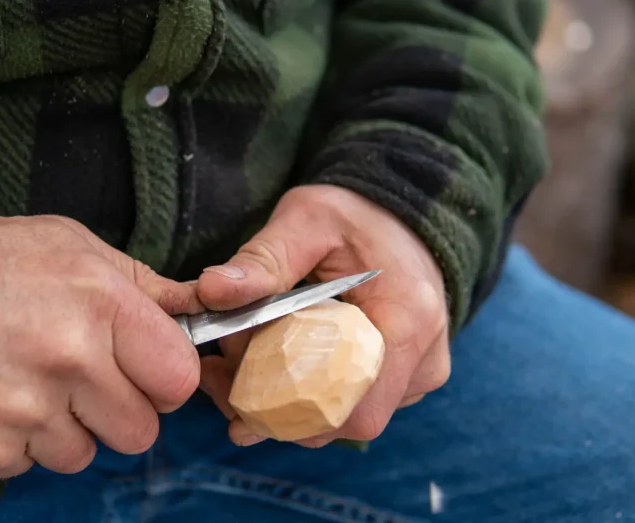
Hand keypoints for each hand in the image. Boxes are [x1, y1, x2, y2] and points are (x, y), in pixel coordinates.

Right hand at [0, 215, 202, 478]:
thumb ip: (141, 284)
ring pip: (82, 454)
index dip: (162, 378)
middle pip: (138, 431)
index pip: (178, 379)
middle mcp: (69, 362)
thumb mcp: (71, 246)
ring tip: (22, 381)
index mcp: (102, 305)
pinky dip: (13, 442)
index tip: (141, 370)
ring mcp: (24, 412)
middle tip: (77, 379)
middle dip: (114, 410)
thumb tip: (205, 304)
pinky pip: (27, 466)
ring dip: (61, 428)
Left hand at [197, 185, 449, 447]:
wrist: (401, 214)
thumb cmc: (355, 215)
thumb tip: (211, 291)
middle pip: (343, 420)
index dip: (289, 411)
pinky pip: (352, 404)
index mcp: (408, 321)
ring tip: (236, 368)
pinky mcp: (407, 379)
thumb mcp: (305, 221)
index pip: (353, 404)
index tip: (233, 388)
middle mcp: (423, 360)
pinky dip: (308, 395)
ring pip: (344, 418)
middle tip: (220, 377)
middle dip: (275, 411)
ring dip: (287, 406)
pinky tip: (270, 368)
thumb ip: (262, 259)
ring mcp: (418, 375)